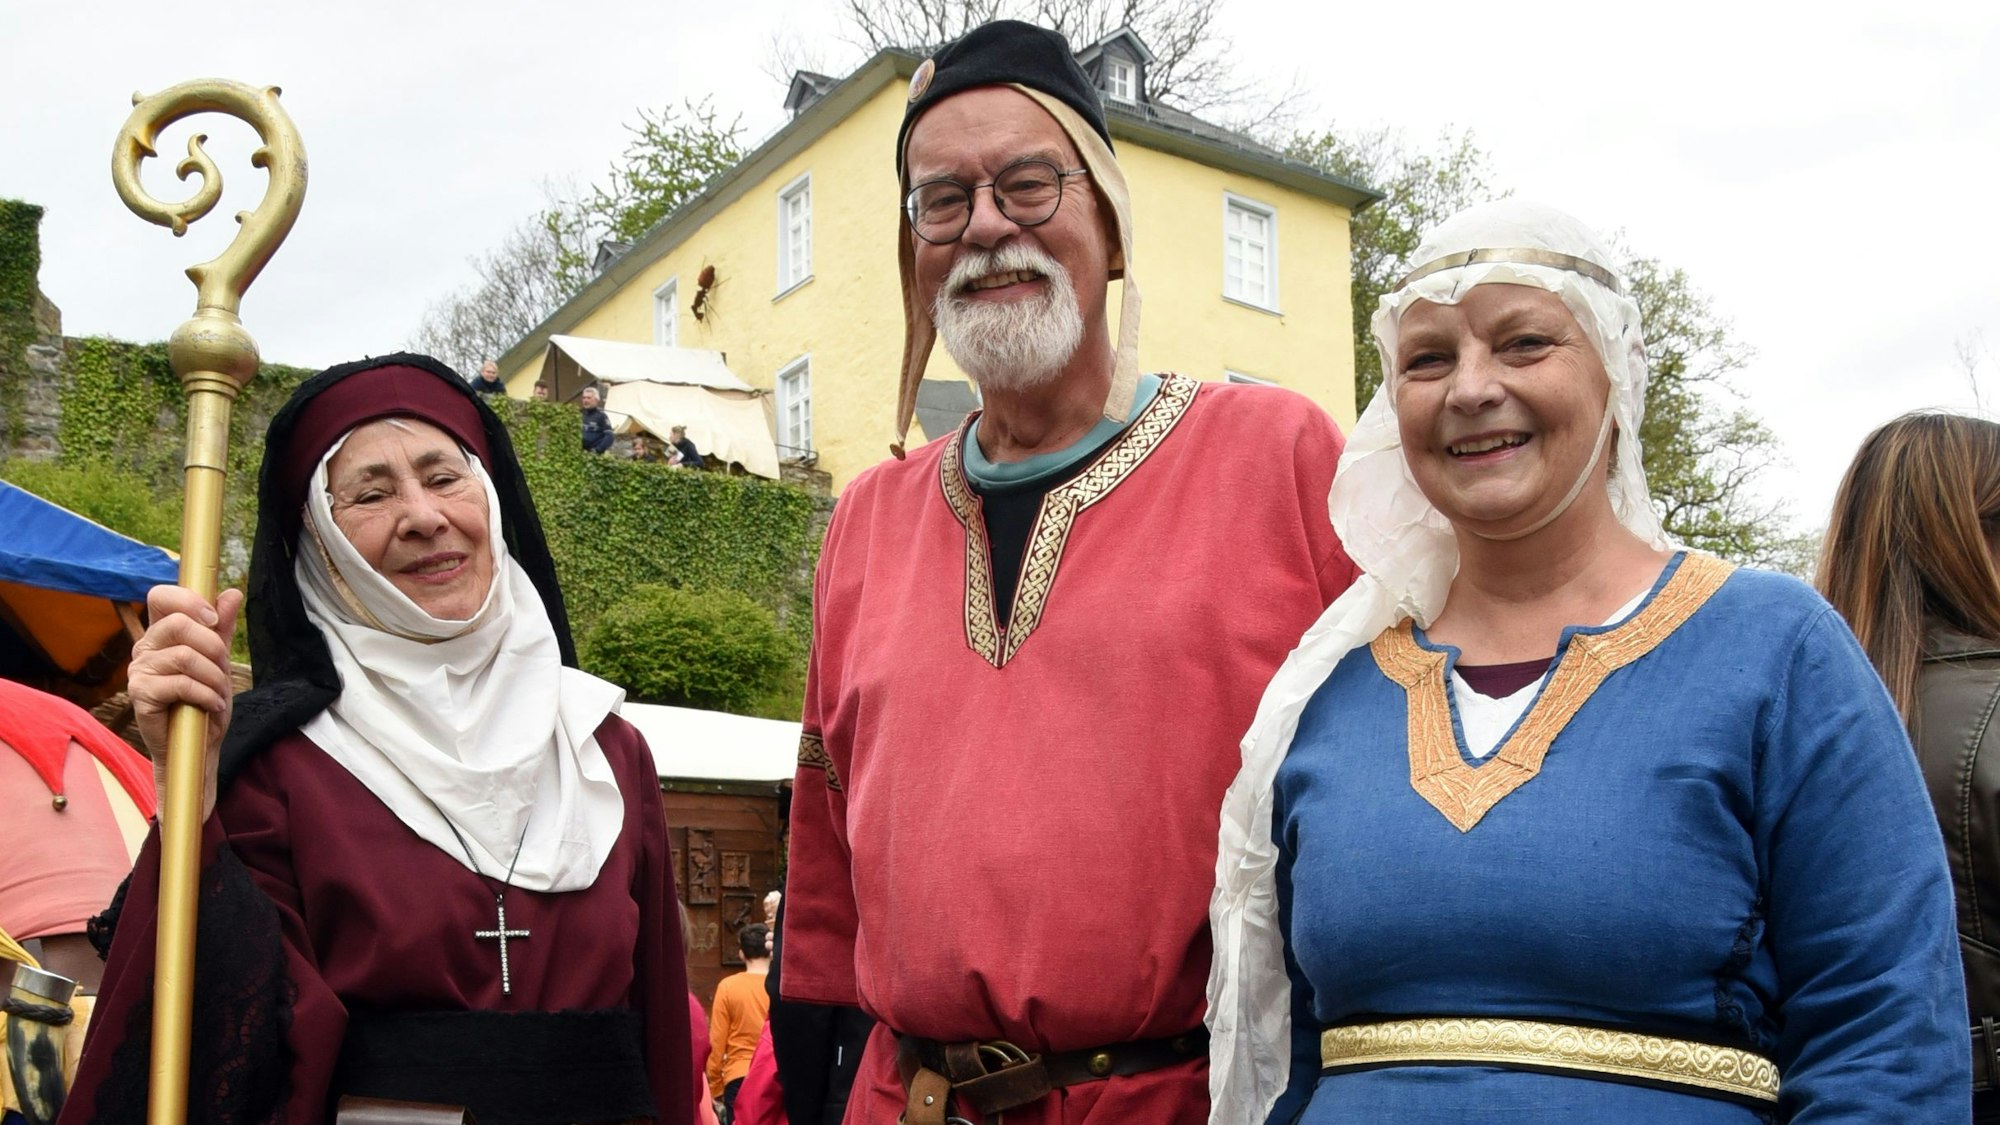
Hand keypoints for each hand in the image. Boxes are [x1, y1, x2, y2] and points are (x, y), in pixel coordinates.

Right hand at [128, 584, 243, 825]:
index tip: (212, 618)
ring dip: (214, 677)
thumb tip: (231, 592)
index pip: (161, 596)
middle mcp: (145, 647)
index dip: (189, 600)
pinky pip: (180, 683)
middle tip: (223, 669)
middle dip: (213, 646)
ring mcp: (139, 670)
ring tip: (218, 693)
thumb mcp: (219, 662)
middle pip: (178, 623)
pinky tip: (212, 706)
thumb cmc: (204, 702)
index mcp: (161, 633)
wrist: (196, 747)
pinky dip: (206, 695)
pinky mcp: (140, 694)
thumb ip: (221, 629)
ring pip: (184, 656)